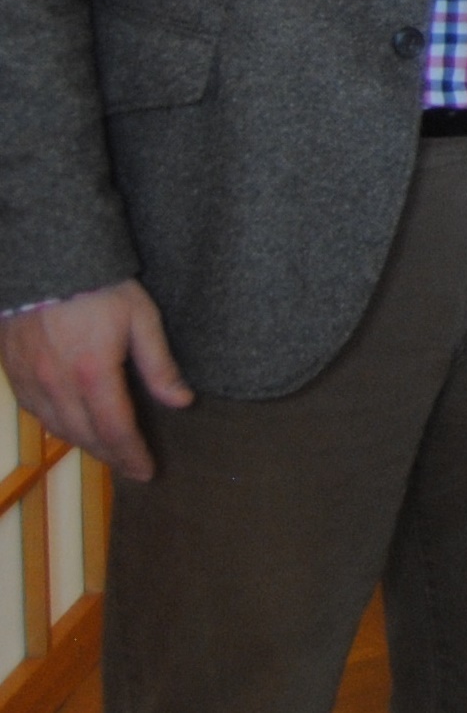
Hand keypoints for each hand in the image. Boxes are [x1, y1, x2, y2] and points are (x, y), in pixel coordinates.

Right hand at [0, 279, 192, 480]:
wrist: (46, 262)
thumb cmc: (101, 286)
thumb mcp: (142, 319)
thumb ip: (159, 365)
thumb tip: (182, 402)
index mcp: (93, 373)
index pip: (115, 429)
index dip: (131, 455)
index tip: (146, 472)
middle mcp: (56, 385)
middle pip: (85, 435)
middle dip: (110, 455)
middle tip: (130, 466)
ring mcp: (29, 381)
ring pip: (57, 429)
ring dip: (84, 444)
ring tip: (107, 451)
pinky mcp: (13, 373)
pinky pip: (35, 412)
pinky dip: (56, 426)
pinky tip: (71, 427)